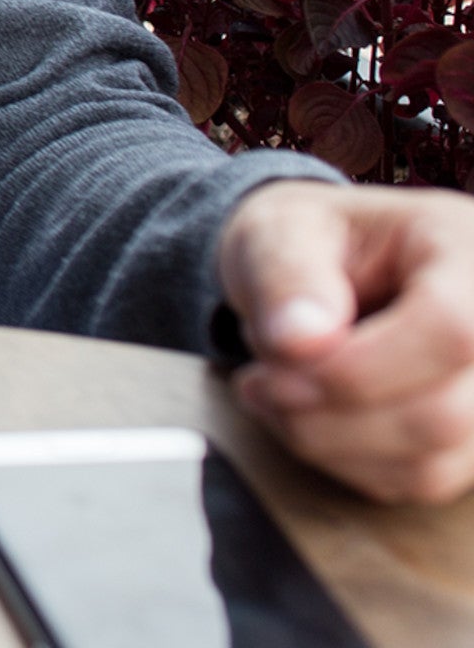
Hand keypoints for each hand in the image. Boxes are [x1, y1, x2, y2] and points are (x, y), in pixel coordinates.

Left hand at [218, 180, 473, 504]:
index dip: (365, 364)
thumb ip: (285, 276)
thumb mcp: (275, 232)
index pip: (452, 327)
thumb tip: (298, 340)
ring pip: (431, 461)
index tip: (284, 358)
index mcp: (463, 248)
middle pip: (444, 412)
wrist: (308, 270)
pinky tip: (306, 415)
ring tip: (273, 387)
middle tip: (260, 379)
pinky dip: (344, 459)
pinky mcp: (469, 440)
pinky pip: (415, 481)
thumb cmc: (299, 241)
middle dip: (331, 410)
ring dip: (328, 438)